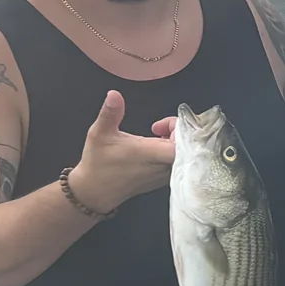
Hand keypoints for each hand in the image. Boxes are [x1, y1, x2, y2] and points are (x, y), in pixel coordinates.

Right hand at [71, 90, 174, 209]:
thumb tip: (114, 94)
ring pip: (185, 154)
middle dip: (178, 131)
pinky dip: (174, 151)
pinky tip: (158, 146)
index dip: (180, 129)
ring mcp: (166, 175)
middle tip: (158, 127)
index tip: (160, 125)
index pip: (184, 142)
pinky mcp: (165, 180)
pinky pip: (179, 162)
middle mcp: (164, 166)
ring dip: (176, 140)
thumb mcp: (100, 133)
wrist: (96, 191)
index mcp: (151, 154)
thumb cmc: (98, 162)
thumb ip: (110, 113)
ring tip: (156, 134)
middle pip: (188, 146)